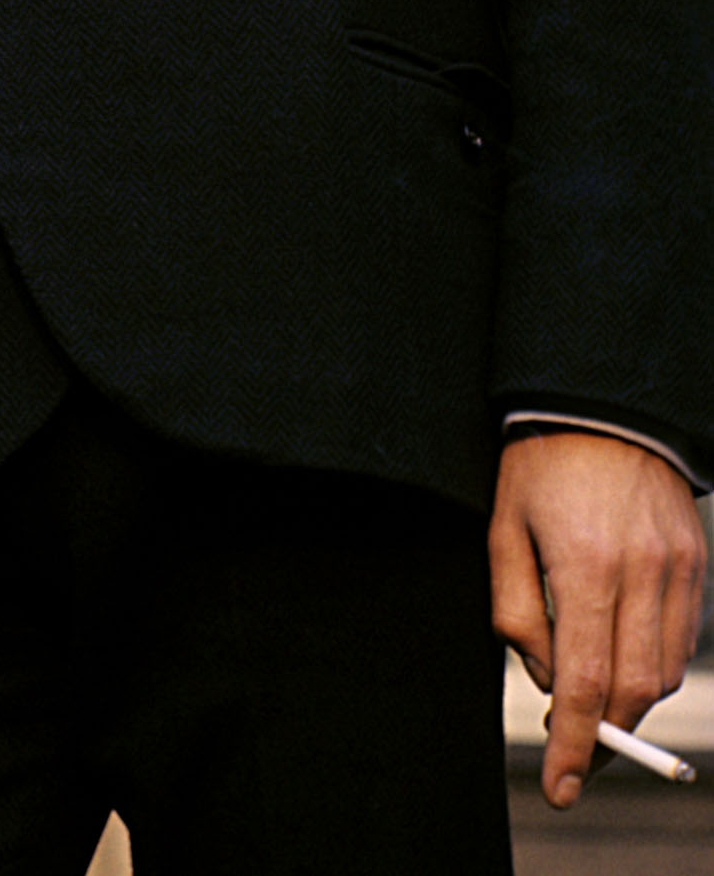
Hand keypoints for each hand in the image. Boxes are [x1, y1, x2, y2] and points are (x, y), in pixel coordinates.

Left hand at [489, 430, 706, 808]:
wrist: (601, 408)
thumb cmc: (537, 467)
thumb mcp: (501, 530)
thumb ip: (516, 610)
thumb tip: (547, 681)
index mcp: (583, 565)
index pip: (583, 682)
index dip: (574, 743)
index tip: (561, 786)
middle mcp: (641, 573)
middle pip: (630, 688)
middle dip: (603, 737)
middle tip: (574, 756)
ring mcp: (677, 570)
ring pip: (662, 673)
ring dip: (628, 706)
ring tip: (592, 710)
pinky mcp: (697, 565)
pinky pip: (680, 642)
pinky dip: (652, 668)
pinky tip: (621, 666)